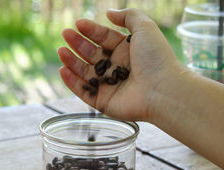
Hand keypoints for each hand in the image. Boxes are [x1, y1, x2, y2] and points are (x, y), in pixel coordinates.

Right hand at [57, 8, 183, 121]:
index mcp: (127, 51)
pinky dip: (72, 82)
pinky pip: (84, 92)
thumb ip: (127, 16)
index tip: (78, 24)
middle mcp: (117, 68)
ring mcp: (109, 86)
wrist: (162, 90)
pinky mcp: (104, 102)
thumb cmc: (156, 58)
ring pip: (85, 72)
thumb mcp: (145, 27)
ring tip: (61, 51)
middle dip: (78, 44)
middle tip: (65, 35)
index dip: (91, 30)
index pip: (104, 38)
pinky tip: (63, 70)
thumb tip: (109, 13)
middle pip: (92, 54)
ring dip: (72, 61)